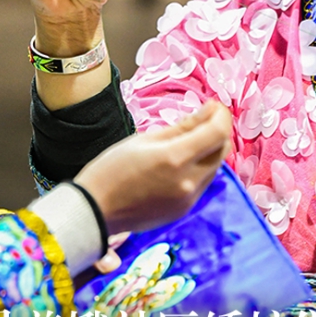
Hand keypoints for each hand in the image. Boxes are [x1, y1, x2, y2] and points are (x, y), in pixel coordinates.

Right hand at [77, 103, 231, 234]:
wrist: (95, 211)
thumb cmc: (112, 169)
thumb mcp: (145, 139)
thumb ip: (182, 127)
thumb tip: (209, 112)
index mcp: (175, 159)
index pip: (217, 133)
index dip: (221, 115)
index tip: (214, 105)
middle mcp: (187, 182)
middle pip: (221, 151)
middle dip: (218, 131)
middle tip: (206, 117)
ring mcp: (187, 200)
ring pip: (214, 169)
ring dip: (209, 150)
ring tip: (192, 137)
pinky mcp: (183, 211)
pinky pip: (202, 184)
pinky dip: (200, 169)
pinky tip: (184, 161)